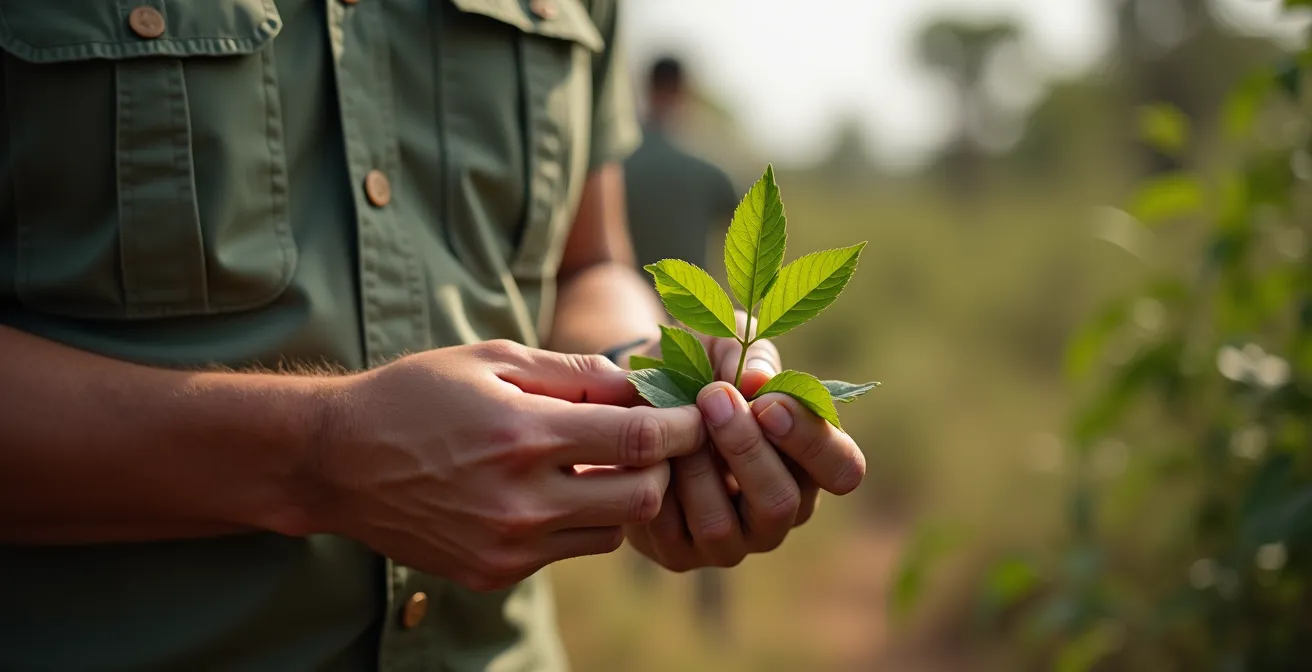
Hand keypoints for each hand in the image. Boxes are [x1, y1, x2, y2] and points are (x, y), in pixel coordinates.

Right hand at [312, 340, 705, 590]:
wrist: (337, 461)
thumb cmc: (416, 395)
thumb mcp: (492, 361)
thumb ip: (574, 373)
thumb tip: (642, 383)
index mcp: (524, 435)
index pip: (640, 441)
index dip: (681, 426)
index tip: (696, 413)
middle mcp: (521, 500)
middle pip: (642, 497)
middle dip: (660, 466)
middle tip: (649, 439)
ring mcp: (508, 545)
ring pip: (612, 533)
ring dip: (621, 498)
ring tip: (596, 465)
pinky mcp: (495, 572)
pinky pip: (568, 552)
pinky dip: (577, 523)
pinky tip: (551, 492)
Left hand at [626, 312, 865, 569]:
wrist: (632, 401)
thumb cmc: (696, 370)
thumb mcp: (722, 343)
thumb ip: (746, 353)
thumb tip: (758, 382)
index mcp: (807, 464)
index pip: (842, 470)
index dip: (811, 441)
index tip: (768, 403)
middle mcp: (778, 511)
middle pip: (781, 502)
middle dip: (745, 448)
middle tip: (712, 397)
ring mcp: (732, 542)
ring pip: (722, 524)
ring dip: (696, 468)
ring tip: (674, 424)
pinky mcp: (682, 554)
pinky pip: (671, 534)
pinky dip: (658, 489)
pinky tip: (649, 454)